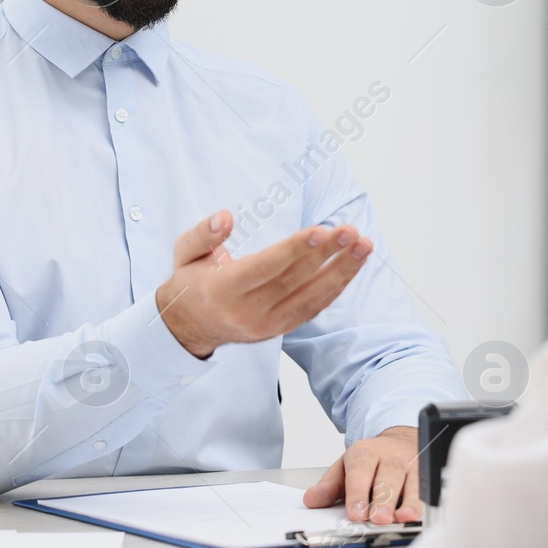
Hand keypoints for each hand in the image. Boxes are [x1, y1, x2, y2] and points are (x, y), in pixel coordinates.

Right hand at [154, 210, 373, 358]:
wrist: (188, 327)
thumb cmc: (190, 282)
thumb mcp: (184, 253)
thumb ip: (203, 234)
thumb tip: (225, 217)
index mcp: (223, 291)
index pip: (266, 268)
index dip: (295, 250)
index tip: (322, 232)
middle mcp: (247, 312)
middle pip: (295, 281)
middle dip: (328, 255)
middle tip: (351, 232)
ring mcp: (266, 325)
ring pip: (311, 298)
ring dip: (341, 271)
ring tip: (363, 245)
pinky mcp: (279, 330)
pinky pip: (313, 308)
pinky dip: (335, 287)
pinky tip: (351, 265)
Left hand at [303, 425, 420, 524]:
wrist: (400, 441)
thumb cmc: (371, 460)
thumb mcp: (345, 467)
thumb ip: (329, 486)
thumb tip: (311, 500)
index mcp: (365, 453)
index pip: (361, 470)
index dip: (358, 492)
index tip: (356, 513)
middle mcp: (389, 457)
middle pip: (388, 476)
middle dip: (383, 498)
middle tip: (378, 518)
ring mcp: (410, 464)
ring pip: (411, 481)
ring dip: (408, 501)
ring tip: (402, 518)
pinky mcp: (425, 474)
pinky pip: (427, 488)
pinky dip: (423, 502)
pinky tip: (417, 515)